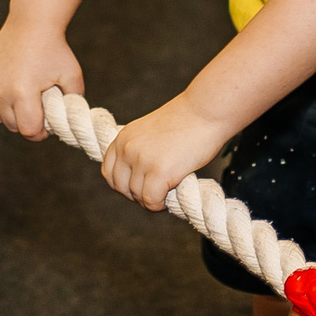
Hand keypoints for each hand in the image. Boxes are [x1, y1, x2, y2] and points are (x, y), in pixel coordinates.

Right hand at [0, 21, 83, 138]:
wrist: (30, 24)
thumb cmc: (54, 49)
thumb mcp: (72, 76)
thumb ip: (74, 102)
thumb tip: (66, 123)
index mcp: (23, 92)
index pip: (28, 130)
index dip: (39, 132)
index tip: (46, 124)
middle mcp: (0, 90)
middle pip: (12, 126)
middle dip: (26, 121)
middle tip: (36, 107)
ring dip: (8, 113)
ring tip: (22, 98)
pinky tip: (2, 96)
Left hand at [99, 95, 226, 210]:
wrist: (206, 111)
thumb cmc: (187, 121)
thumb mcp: (151, 132)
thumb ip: (139, 150)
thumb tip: (136, 178)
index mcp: (123, 138)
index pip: (109, 172)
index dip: (125, 185)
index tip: (142, 186)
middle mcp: (127, 148)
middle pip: (120, 187)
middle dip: (137, 195)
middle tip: (157, 192)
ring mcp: (141, 159)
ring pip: (137, 196)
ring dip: (152, 199)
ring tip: (169, 191)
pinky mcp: (159, 171)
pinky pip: (151, 200)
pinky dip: (160, 204)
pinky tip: (171, 196)